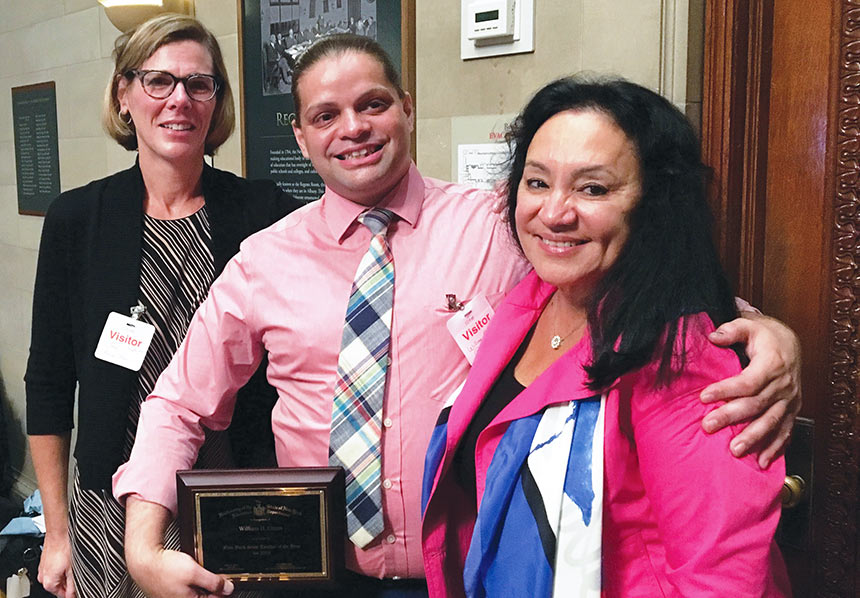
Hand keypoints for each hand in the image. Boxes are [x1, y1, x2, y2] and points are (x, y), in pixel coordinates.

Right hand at [38, 531, 74, 597]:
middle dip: (70, 583)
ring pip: (58, 577)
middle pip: (60, 586)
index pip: (63, 595)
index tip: (80, 588)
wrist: (58, 532)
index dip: (73, 593)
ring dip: (67, 574)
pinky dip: (62, 567)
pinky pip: (55, 568)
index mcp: (49, 583)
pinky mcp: (46, 561)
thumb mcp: (73, 570)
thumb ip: (73, 586)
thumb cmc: (64, 548)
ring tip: (74, 564)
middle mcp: (43, 577)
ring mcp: (44, 568)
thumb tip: (73, 595)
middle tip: (79, 573)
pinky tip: (69, 559)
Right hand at [127, 545, 232, 597]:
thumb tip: (228, 589)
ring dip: (201, 584)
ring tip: (198, 573)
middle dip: (212, 587)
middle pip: (204, 597)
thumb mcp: (195, 572)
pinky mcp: (168, 594)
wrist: (143, 561)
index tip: (228, 583)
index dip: (223, 591)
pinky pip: (185, 590)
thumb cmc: (163, 568)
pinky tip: (188, 574)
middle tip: (216, 577)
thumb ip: (213, 582)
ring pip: (195, 593)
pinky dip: (190, 583)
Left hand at [700, 314, 801, 467]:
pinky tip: (762, 462)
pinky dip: (774, 448)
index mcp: (772, 364)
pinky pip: (785, 432)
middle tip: (708, 426)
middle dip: (731, 417)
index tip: (703, 397)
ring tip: (734, 450)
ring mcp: (789, 401)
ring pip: (771, 422)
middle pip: (756, 404)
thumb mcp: (750, 325)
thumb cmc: (766, 336)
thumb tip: (713, 335)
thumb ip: (732, 329)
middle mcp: (783, 385)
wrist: (791, 345)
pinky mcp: (791, 411)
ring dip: (753, 438)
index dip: (726, 390)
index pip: (748, 382)